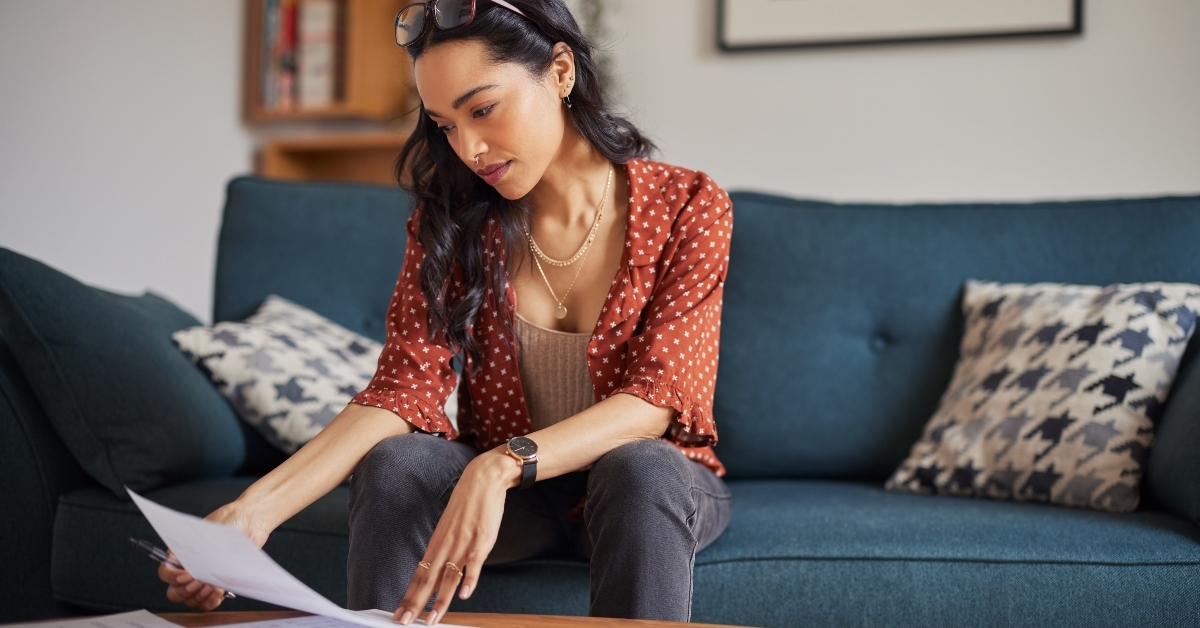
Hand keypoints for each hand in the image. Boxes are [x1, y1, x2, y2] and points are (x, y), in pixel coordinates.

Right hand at [157, 501, 271, 610]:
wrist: (249, 522)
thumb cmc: (230, 522)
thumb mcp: (211, 530)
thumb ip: (202, 547)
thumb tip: (199, 563)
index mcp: (180, 555)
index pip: (166, 572)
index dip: (172, 577)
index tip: (186, 575)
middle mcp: (189, 570)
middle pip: (174, 592)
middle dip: (185, 590)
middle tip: (199, 581)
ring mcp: (203, 580)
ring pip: (190, 600)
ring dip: (198, 596)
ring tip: (210, 585)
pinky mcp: (217, 587)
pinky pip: (207, 604)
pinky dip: (210, 601)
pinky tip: (217, 591)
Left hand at [393, 448, 519, 624]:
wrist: (483, 479)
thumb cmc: (467, 505)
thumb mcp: (450, 528)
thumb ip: (445, 552)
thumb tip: (439, 574)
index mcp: (437, 543)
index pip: (419, 575)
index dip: (409, 596)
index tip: (399, 612)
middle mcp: (446, 546)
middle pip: (428, 579)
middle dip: (416, 603)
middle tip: (405, 621)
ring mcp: (464, 543)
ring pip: (449, 577)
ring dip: (441, 600)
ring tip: (432, 619)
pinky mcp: (482, 539)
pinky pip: (474, 563)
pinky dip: (469, 579)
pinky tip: (464, 594)